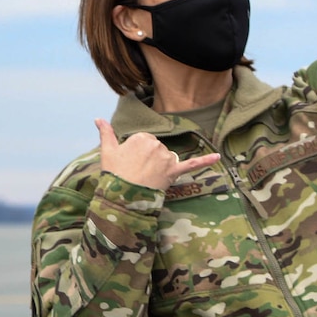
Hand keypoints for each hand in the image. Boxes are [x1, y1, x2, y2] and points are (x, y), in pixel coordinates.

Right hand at [95, 120, 219, 192]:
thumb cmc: (113, 174)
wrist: (122, 197)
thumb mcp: (107, 152)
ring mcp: (166, 159)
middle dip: (148, 159)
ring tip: (146, 178)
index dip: (135, 153)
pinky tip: (218, 157)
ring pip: (167, 158)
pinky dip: (205, 161)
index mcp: (142, 137)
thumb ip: (106, 133)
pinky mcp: (174, 172)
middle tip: (135, 172)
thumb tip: (98, 119)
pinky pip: (192, 165)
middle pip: (156, 149)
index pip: (143, 140)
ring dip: (160, 166)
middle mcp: (157, 145)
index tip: (128, 163)